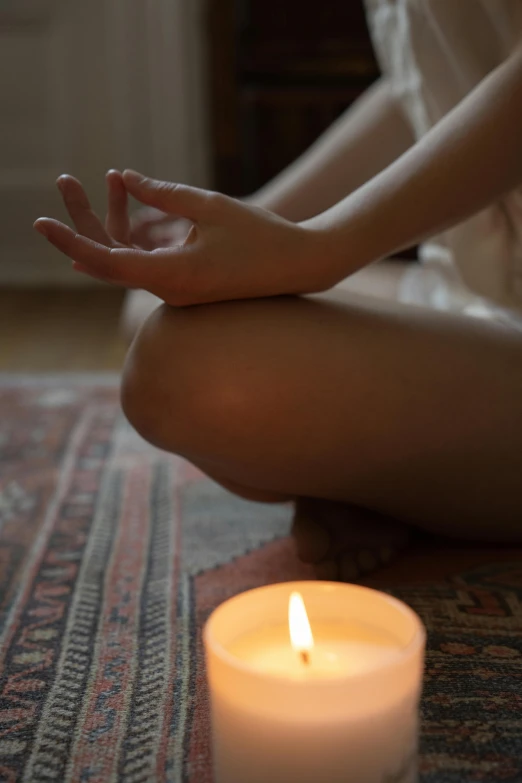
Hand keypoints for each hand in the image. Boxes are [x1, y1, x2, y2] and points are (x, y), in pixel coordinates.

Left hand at [34, 170, 332, 305]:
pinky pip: (147, 261)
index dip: (71, 241)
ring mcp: (177, 290)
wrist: (301, 266)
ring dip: (112, 221)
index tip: (41, 222)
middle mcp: (169, 290)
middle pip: (109, 261)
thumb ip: (164, 194)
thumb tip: (127, 179)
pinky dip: (134, 234)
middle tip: (66, 180)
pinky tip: (125, 200)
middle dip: (83, 222)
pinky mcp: (187, 284)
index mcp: (174, 276)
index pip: (106, 263)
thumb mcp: (211, 207)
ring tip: (108, 178)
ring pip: (127, 259)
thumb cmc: (262, 236)